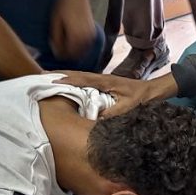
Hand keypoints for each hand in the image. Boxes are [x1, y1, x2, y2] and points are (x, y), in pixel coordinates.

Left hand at [50, 0, 95, 60]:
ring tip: (64, 43)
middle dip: (67, 53)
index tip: (54, 50)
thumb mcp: (56, 22)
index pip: (68, 53)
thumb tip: (56, 51)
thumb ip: (56, 38)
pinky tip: (72, 40)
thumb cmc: (64, 6)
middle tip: (58, 48)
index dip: (60, 54)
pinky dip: (80, 46)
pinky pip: (87, 46)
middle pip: (76, 54)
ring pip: (82, 51)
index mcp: (76, 36)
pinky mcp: (93, 32)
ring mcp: (91, 35)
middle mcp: (86, 38)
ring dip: (74, 50)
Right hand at [55, 71, 176, 116]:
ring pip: (80, 78)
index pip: (82, 80)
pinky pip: (85, 83)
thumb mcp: (129, 107)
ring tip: (47, 79)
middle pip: (77, 76)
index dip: (66, 80)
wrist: (154, 91)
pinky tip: (67, 87)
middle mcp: (102, 79)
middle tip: (40, 76)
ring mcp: (103, 81)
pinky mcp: (104, 85)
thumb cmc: (142, 97)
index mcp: (105, 82)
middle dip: (59, 75)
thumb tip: (95, 119)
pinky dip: (74, 83)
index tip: (50, 81)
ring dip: (65, 78)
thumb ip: (113, 113)